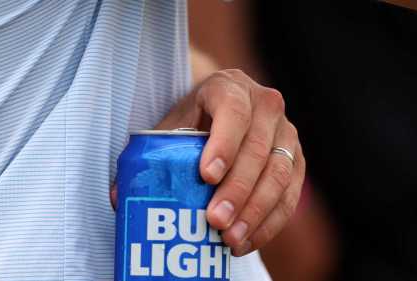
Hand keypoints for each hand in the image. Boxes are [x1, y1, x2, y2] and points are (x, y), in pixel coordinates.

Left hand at [112, 69, 304, 255]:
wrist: (226, 109)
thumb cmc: (194, 120)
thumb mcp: (171, 125)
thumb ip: (150, 155)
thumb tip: (119, 197)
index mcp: (231, 87)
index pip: (233, 112)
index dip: (223, 144)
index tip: (206, 177)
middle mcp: (267, 105)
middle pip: (258, 149)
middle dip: (238, 189)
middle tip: (215, 221)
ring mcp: (287, 133)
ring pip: (280, 174)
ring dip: (256, 211)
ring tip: (231, 239)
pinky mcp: (297, 160)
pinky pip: (291, 194)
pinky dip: (271, 221)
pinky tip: (247, 240)